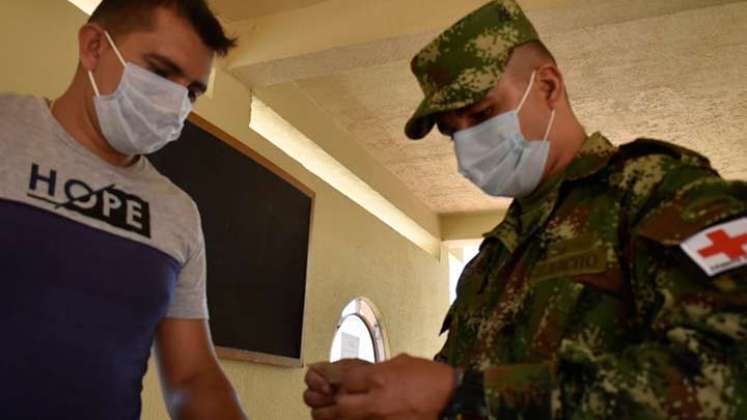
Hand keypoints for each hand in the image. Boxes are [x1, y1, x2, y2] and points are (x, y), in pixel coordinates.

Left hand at [318, 354, 455, 419]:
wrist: (452, 398)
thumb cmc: (429, 377)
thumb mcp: (400, 362)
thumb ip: (377, 369)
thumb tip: (360, 374)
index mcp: (380, 378)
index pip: (344, 379)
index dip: (331, 378)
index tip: (325, 378)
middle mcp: (377, 402)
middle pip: (341, 406)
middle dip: (328, 405)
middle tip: (321, 404)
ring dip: (338, 418)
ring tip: (329, 416)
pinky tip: (352, 419)